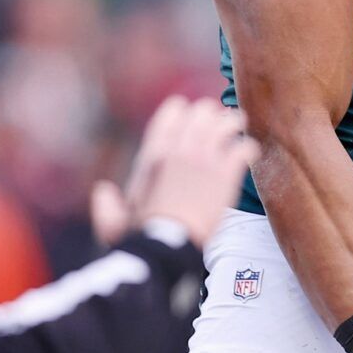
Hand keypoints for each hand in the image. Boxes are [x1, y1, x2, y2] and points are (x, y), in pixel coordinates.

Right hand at [92, 96, 258, 246]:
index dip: (178, 109)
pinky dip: (248, 148)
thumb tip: (101, 191)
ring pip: (225, 125)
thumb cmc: (138, 236)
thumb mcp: (114, 221)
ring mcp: (204, 159)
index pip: (168, 117)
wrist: (167, 244)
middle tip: (219, 118)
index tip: (184, 108)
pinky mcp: (226, 174)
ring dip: (233, 123)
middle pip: (201, 114)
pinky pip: (243, 148)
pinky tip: (250, 152)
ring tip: (239, 125)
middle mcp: (179, 151)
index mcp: (152, 156)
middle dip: (210, 114)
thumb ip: (107, 206)